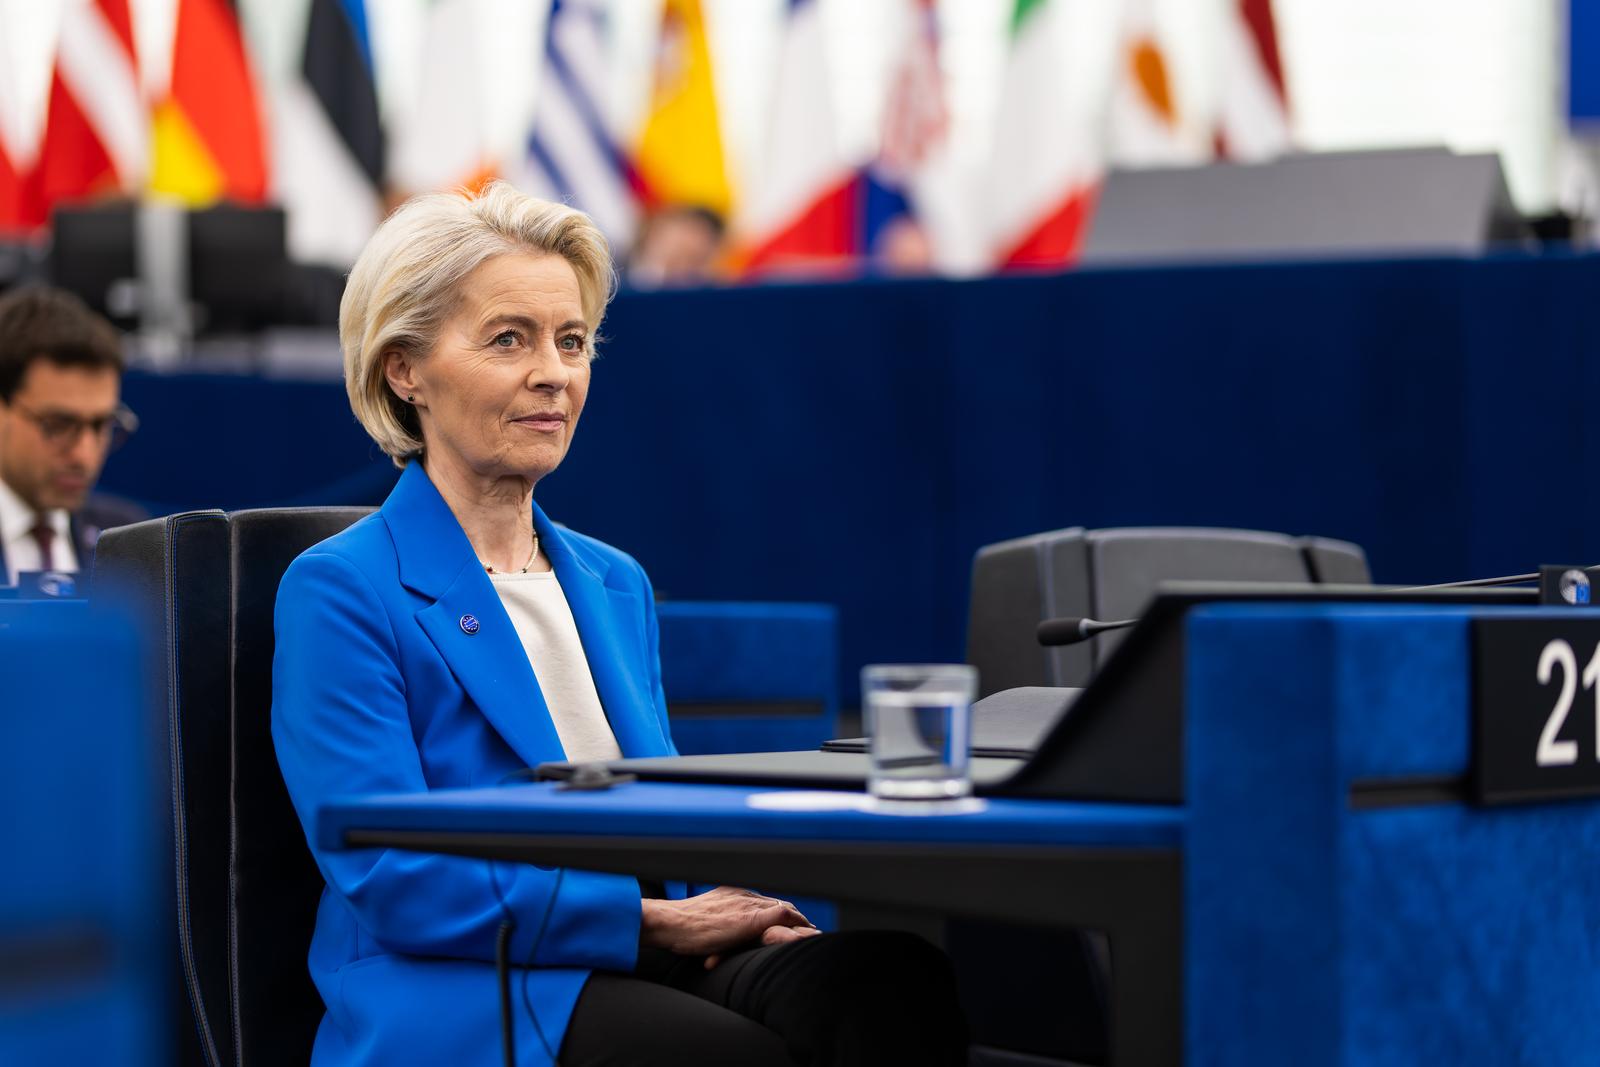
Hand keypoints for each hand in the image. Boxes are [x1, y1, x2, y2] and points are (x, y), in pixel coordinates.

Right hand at [640, 887, 817, 967]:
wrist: (670, 922)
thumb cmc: (681, 927)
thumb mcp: (706, 918)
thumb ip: (721, 920)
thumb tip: (726, 934)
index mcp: (734, 894)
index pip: (768, 903)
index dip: (784, 914)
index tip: (795, 924)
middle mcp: (744, 895)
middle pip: (781, 904)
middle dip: (797, 919)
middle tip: (811, 932)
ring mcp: (748, 905)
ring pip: (786, 908)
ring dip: (801, 923)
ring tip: (813, 936)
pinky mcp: (749, 918)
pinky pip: (783, 915)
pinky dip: (797, 924)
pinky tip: (807, 934)